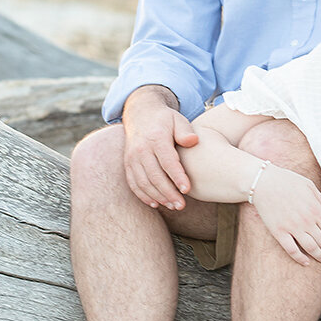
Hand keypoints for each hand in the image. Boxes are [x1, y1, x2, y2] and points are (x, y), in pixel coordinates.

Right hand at [122, 89, 199, 210]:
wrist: (140, 114)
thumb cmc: (165, 120)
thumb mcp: (177, 119)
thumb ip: (185, 131)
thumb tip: (193, 141)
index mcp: (156, 138)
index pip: (167, 161)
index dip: (177, 176)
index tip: (187, 189)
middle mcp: (141, 149)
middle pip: (155, 176)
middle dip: (168, 193)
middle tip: (182, 205)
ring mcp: (132, 158)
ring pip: (143, 183)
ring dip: (158, 197)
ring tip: (173, 206)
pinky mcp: (128, 164)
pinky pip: (134, 183)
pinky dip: (143, 196)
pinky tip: (156, 204)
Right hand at [251, 164, 320, 267]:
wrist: (264, 182)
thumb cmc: (288, 181)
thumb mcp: (310, 187)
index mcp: (315, 209)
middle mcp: (306, 221)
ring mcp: (292, 228)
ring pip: (311, 249)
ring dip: (320, 257)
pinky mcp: (279, 232)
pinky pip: (292, 250)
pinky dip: (300, 259)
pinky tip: (306, 262)